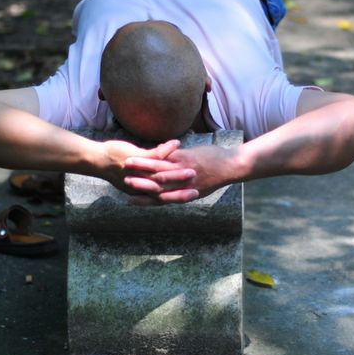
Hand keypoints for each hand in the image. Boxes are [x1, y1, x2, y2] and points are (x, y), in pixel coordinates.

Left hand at [95, 139, 196, 198]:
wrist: (97, 161)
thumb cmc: (114, 167)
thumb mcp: (133, 177)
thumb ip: (146, 179)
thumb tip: (156, 178)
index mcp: (144, 190)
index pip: (167, 194)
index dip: (182, 194)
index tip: (196, 192)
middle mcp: (144, 183)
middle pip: (169, 185)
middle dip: (186, 183)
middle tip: (201, 179)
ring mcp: (141, 171)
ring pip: (165, 171)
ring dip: (181, 166)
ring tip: (195, 162)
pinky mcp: (137, 159)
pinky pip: (155, 154)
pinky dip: (167, 148)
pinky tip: (177, 143)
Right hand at [121, 144, 242, 204]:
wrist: (231, 167)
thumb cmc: (215, 175)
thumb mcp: (198, 186)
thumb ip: (184, 187)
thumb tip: (175, 187)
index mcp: (182, 194)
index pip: (159, 199)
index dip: (144, 200)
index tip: (130, 199)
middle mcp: (180, 187)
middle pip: (154, 188)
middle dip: (137, 186)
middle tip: (122, 183)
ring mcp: (182, 174)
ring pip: (157, 174)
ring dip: (140, 171)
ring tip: (125, 167)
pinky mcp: (185, 162)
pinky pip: (165, 161)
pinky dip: (151, 159)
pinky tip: (140, 154)